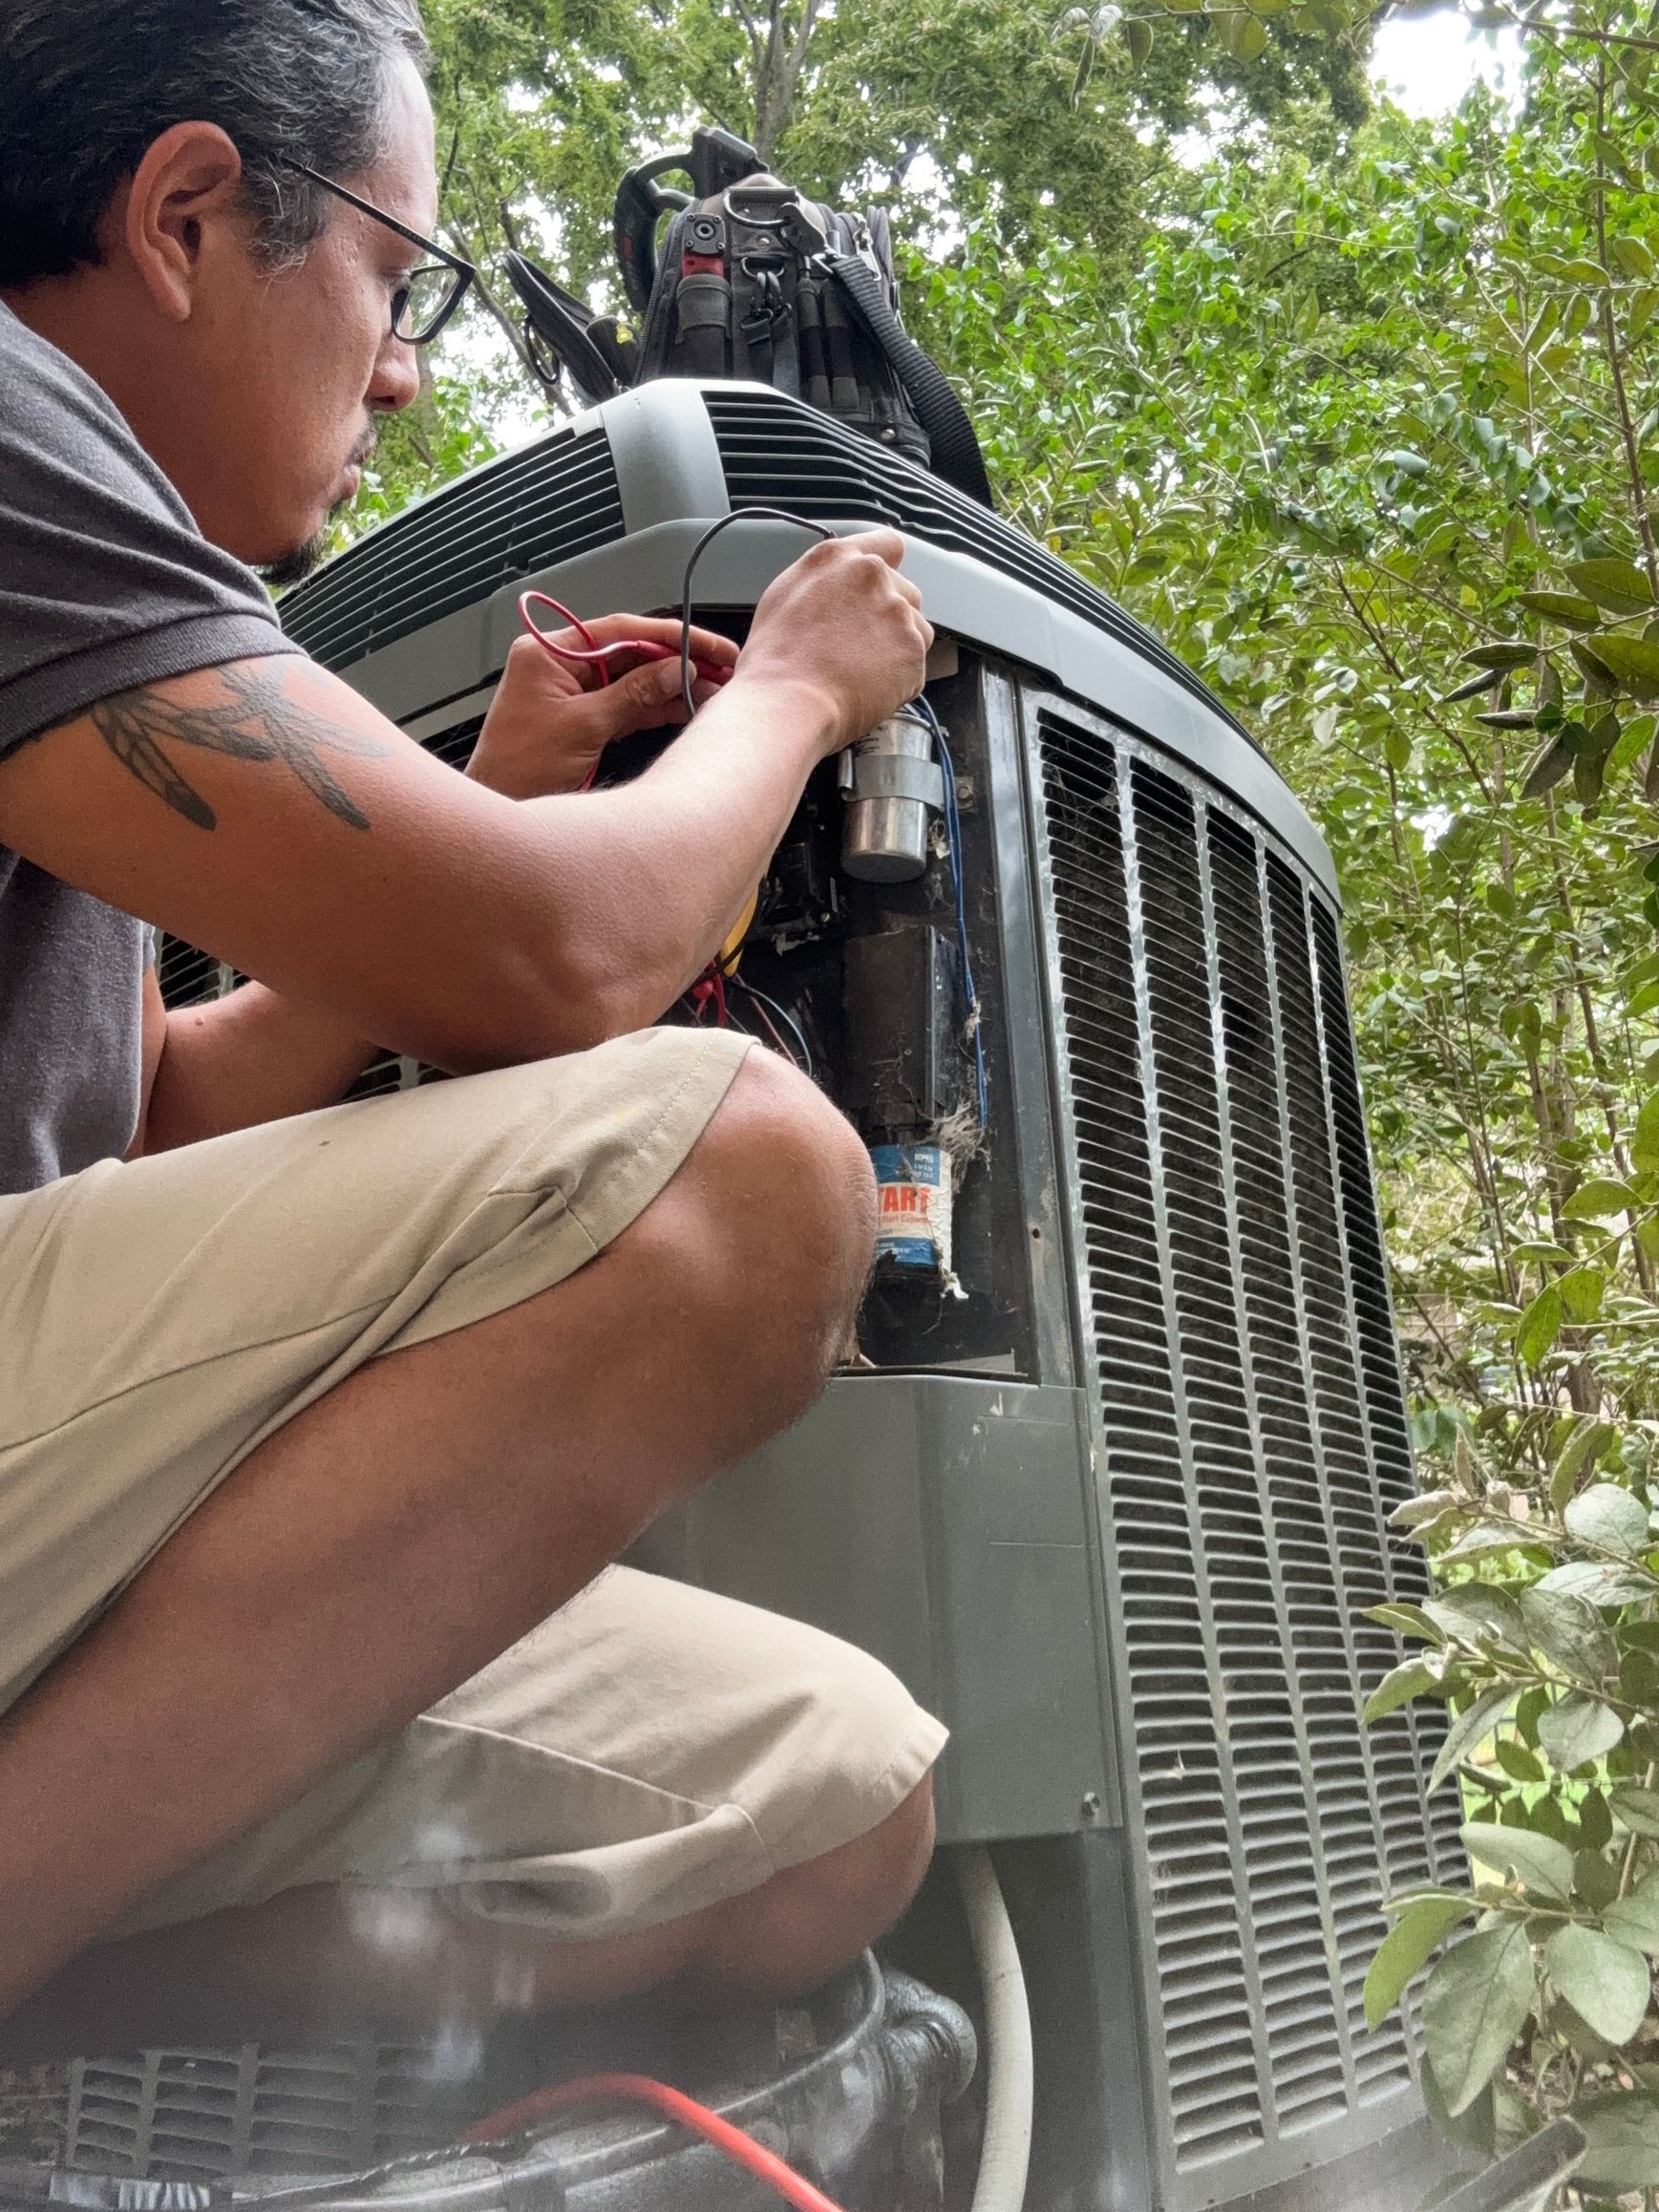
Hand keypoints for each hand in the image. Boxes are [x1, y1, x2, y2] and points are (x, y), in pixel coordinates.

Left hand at [466, 615, 739, 799]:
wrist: (500, 807)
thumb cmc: (517, 770)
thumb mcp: (583, 727)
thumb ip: (633, 694)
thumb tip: (675, 669)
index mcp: (548, 653)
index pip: (619, 630)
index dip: (668, 635)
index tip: (705, 643)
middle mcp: (560, 667)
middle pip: (631, 652)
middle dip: (677, 660)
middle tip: (720, 665)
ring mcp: (573, 694)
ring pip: (634, 680)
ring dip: (674, 686)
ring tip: (715, 689)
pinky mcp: (585, 720)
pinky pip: (628, 706)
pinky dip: (659, 708)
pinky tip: (689, 707)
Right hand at [734, 531, 933, 756]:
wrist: (788, 702)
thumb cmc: (776, 661)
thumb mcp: (784, 596)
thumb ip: (824, 579)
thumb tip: (840, 584)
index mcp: (837, 558)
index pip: (887, 544)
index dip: (888, 569)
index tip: (881, 591)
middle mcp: (872, 576)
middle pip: (905, 591)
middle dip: (890, 617)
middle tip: (859, 647)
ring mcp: (897, 612)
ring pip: (916, 628)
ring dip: (898, 648)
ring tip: (862, 672)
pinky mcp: (913, 649)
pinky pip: (917, 665)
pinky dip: (900, 681)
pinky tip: (868, 689)